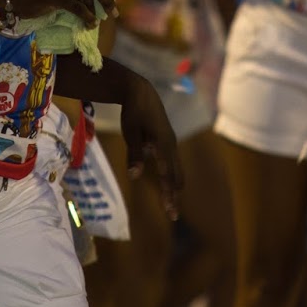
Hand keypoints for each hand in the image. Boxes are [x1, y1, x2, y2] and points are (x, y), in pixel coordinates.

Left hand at [120, 77, 183, 218]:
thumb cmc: (134, 112)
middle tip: (172, 215)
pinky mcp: (166, 141)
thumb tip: (135, 176)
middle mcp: (171, 146)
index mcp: (163, 145)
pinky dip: (171, 176)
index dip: (168, 194)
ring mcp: (170, 143)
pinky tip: (167, 184)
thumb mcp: (131, 132)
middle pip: (175, 176)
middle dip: (173, 195)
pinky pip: (171, 163)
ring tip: (171, 203)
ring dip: (173, 187)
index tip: (170, 210)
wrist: (141, 91)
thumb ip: (134, 154)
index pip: (167, 175)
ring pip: (175, 170)